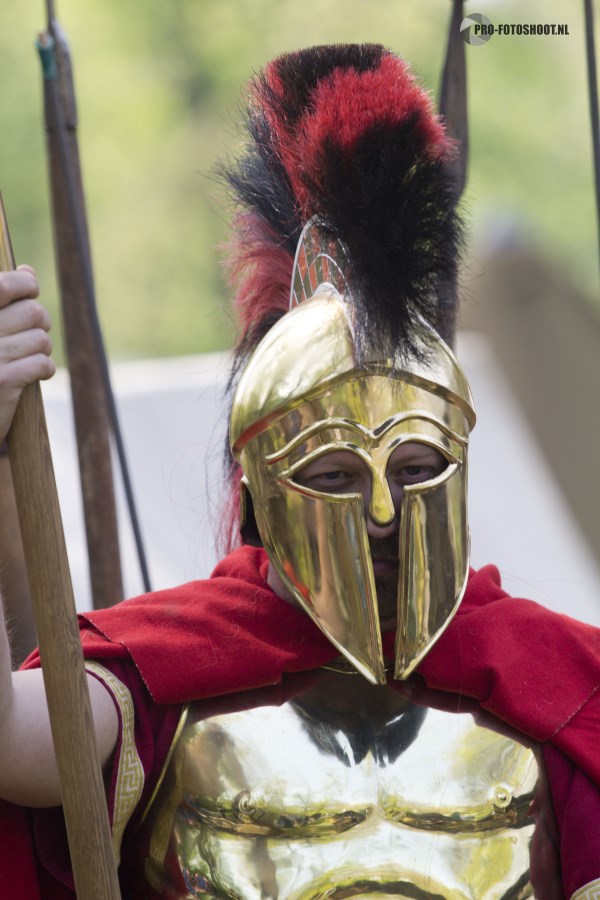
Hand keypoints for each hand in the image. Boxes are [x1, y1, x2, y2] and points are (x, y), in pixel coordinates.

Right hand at [0, 266, 54, 443]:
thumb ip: (2, 298)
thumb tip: (26, 270)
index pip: (6, 284)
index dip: (27, 285)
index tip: (30, 291)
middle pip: (33, 312)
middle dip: (40, 323)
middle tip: (34, 334)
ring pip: (41, 339)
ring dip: (41, 349)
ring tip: (28, 357)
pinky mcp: (2, 380)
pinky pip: (42, 364)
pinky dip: (44, 369)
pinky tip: (34, 375)